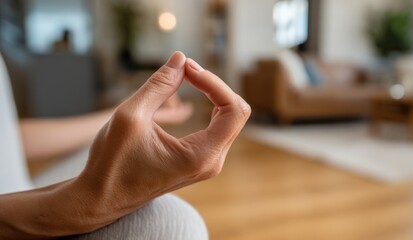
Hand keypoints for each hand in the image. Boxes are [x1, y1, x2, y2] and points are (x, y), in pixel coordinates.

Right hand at [77, 52, 250, 220]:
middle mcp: (211, 162)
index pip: (233, 110)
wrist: (101, 199)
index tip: (186, 68)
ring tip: (185, 75)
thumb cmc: (111, 163)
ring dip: (212, 93)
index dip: (214, 82)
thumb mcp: (130, 116)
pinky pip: (218, 126)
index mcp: (201, 156)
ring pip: (229, 118)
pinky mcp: (200, 160)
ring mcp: (208, 163)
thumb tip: (180, 59)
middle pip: (236, 112)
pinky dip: (208, 104)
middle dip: (214, 85)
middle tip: (185, 68)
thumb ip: (159, 86)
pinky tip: (191, 88)